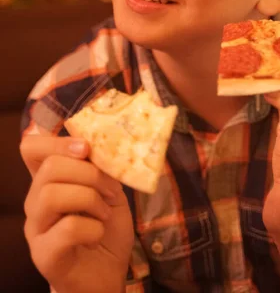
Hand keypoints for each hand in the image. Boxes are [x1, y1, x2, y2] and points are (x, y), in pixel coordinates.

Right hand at [21, 135, 133, 292]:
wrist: (107, 275)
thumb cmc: (106, 230)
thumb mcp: (109, 191)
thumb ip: (101, 169)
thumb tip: (102, 146)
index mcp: (49, 182)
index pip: (31, 149)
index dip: (56, 141)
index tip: (85, 148)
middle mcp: (35, 203)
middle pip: (49, 168)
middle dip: (88, 173)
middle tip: (110, 189)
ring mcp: (36, 229)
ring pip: (52, 195)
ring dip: (89, 198)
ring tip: (104, 212)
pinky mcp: (44, 255)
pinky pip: (66, 228)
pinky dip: (92, 227)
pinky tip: (98, 234)